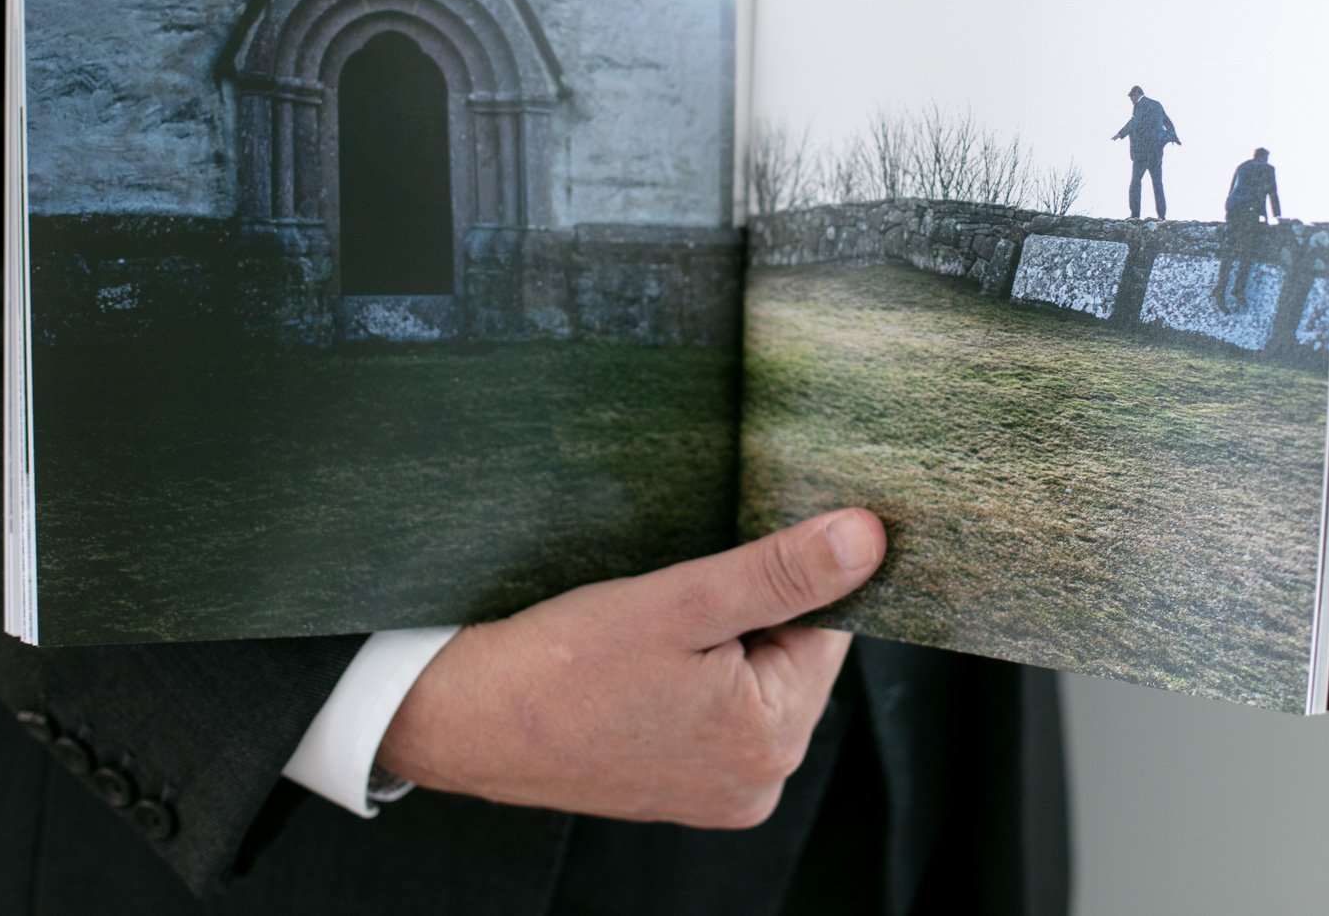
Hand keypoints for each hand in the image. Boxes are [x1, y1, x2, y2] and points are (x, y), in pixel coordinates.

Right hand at [376, 508, 885, 827]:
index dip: (789, 572)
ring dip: (719, 634)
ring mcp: (718, 789)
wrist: (460, 719)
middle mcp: (758, 780)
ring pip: (752, 676)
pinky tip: (642, 654)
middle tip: (679, 586)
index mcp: (773, 739)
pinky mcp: (679, 784)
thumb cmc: (558, 665)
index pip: (829, 625)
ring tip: (654, 623)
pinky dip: (691, 669)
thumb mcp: (679, 603)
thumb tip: (868, 540)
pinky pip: (715, 708)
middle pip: (793, 653)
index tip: (738, 542)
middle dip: (751, 606)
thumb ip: (779, 572)